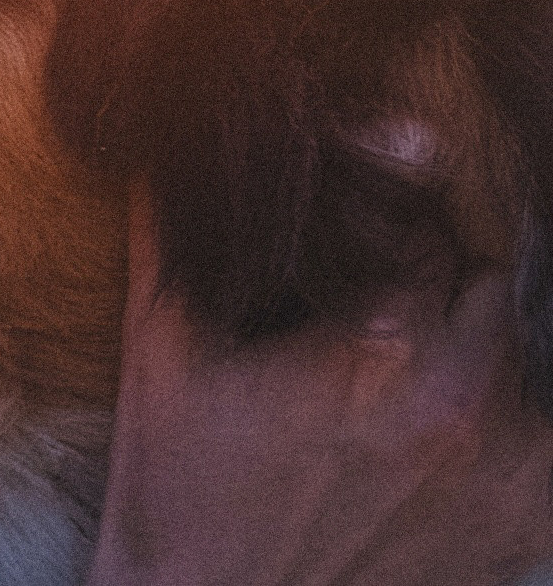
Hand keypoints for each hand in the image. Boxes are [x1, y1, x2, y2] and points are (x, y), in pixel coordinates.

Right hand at [85, 189, 552, 585]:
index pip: (427, 229)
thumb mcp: (160, 352)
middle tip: (366, 280)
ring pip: (517, 348)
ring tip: (391, 352)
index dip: (382, 209)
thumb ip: (169, 235)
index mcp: (375, 354)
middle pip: (483, 280)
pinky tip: (428, 415)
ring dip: (465, 336)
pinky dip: (502, 411)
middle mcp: (461, 409)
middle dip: (427, 269)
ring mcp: (505, 475)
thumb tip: (156, 146)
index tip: (344, 212)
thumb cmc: (178, 495)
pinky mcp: (526, 526)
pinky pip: (541, 428)